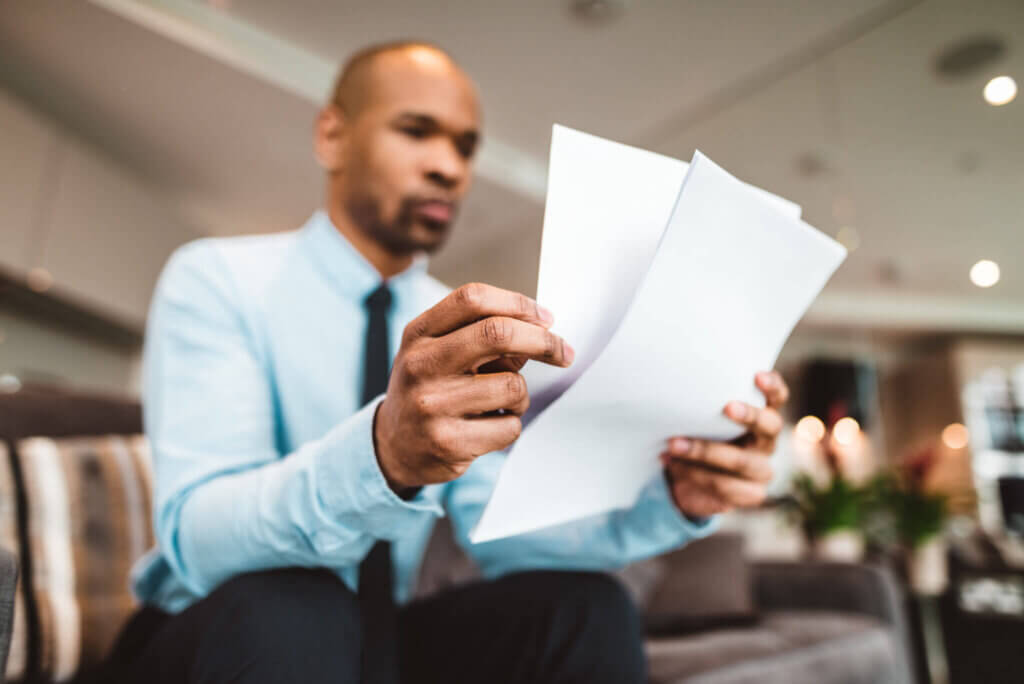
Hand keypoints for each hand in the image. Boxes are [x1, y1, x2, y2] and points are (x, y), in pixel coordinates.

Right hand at [374, 283, 573, 492]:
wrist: (393, 447)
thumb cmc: (428, 388)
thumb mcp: (439, 352)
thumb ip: (482, 336)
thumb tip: (541, 332)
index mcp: (419, 333)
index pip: (473, 299)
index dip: (518, 303)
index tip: (545, 319)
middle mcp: (421, 364)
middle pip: (497, 334)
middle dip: (542, 342)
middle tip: (564, 352)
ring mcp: (432, 405)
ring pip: (512, 386)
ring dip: (521, 395)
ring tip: (501, 404)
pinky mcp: (448, 442)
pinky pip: (509, 427)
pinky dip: (510, 425)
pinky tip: (486, 428)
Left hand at [661, 371, 788, 517]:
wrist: (690, 483)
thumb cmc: (698, 438)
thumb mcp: (701, 420)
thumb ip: (703, 407)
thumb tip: (675, 389)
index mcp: (761, 417)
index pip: (778, 398)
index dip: (772, 387)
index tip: (757, 376)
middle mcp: (767, 442)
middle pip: (770, 426)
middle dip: (749, 416)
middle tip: (727, 407)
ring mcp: (762, 470)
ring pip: (740, 460)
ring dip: (703, 451)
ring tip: (673, 444)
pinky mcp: (751, 494)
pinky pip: (724, 485)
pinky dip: (694, 473)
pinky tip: (672, 464)